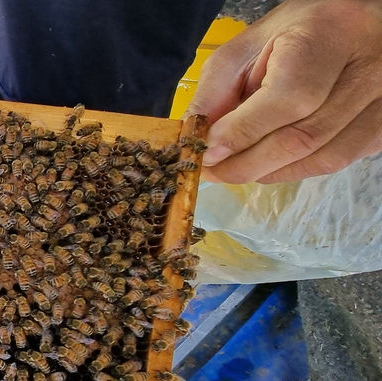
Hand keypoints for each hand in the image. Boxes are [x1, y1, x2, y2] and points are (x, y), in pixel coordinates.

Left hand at [186, 0, 381, 183]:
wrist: (349, 28)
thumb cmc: (295, 34)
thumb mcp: (247, 47)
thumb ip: (218, 91)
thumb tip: (197, 138)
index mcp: (328, 38)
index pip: (288, 99)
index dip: (242, 132)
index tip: (206, 151)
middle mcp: (368, 69)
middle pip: (305, 137)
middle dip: (247, 163)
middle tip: (212, 170)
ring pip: (323, 158)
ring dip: (270, 171)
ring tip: (236, 167)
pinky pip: (338, 161)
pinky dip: (295, 169)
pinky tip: (271, 161)